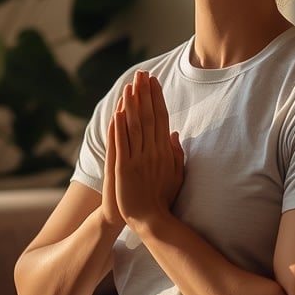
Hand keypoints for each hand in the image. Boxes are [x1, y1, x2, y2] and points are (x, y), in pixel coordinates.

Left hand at [109, 70, 183, 225]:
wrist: (151, 220)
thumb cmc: (162, 198)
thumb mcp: (175, 173)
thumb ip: (176, 153)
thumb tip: (174, 133)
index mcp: (164, 151)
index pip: (161, 118)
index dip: (157, 99)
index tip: (153, 82)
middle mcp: (153, 152)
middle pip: (150, 117)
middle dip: (145, 94)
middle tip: (142, 74)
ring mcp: (139, 160)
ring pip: (136, 127)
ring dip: (133, 105)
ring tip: (130, 86)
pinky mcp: (125, 169)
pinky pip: (122, 145)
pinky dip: (120, 128)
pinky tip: (118, 113)